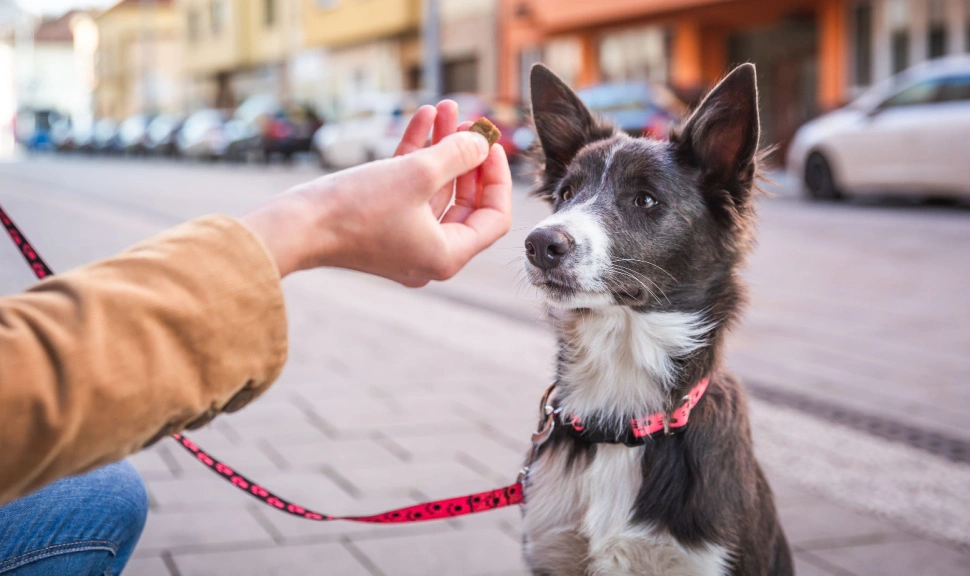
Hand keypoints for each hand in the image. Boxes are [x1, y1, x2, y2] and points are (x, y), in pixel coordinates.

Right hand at [241, 101, 512, 286]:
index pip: (493, 219)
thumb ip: (458, 155)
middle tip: (470, 123)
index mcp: (446, 256)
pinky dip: (415, 157)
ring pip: (435, 190)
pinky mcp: (381, 227)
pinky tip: (421, 119)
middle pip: (465, 202)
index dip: (497, 178)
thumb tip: (481, 144)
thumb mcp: (417, 174)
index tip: (491, 145)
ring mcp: (404, 242)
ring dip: (441, 148)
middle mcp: (429, 255)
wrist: (294, 226)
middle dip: (467, 157)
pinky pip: (409, 190)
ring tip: (444, 108)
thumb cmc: (354, 209)